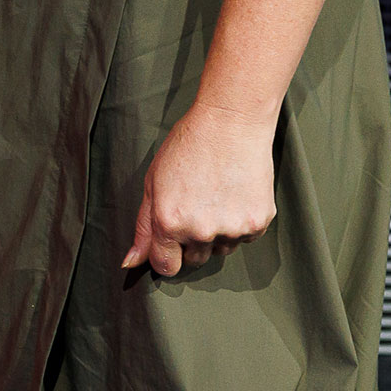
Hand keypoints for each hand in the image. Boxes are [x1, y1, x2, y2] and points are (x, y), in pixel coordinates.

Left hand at [124, 104, 274, 278]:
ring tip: (215, 197)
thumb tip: (131, 263)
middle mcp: (200, 231)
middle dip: (191, 242)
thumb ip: (143, 227)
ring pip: (221, 250)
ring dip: (217, 234)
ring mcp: (232, 229)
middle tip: (195, 207)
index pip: (167, 267)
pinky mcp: (258, 223)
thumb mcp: (153, 183)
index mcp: (169, 222)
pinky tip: (234, 195)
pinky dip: (240, 223)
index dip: (166, 257)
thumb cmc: (188, 147)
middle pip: (195, 260)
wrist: (231, 124)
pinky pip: (245, 238)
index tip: (170, 246)